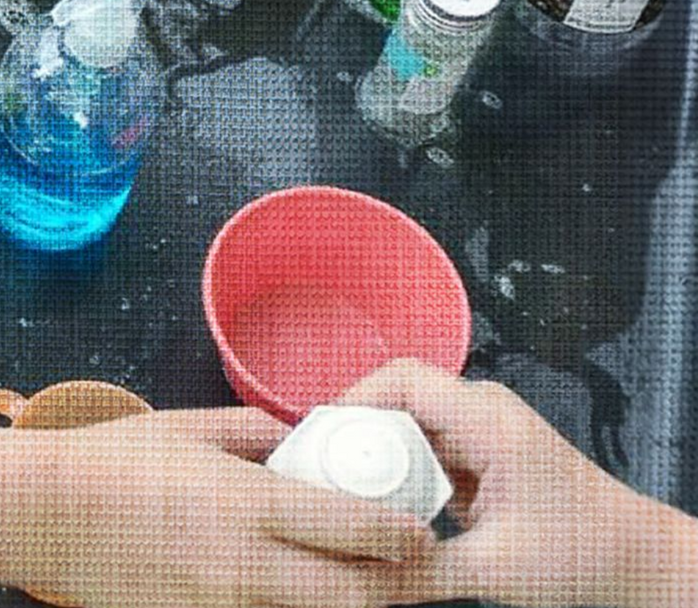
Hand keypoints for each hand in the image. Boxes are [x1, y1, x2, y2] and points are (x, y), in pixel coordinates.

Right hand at [0, 408, 431, 606]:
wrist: (38, 513)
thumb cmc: (107, 461)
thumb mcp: (186, 427)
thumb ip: (254, 432)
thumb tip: (296, 439)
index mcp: (249, 504)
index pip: (360, 530)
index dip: (405, 537)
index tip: (418, 531)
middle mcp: (246, 564)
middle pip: (356, 596)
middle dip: (391, 586)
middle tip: (399, 568)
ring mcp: (222, 604)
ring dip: (338, 601)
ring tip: (341, 579)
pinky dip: (282, 606)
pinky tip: (280, 587)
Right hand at [342, 359, 697, 606]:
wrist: (638, 562)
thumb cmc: (591, 553)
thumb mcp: (495, 570)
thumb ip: (419, 572)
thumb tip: (357, 577)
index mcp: (491, 423)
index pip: (401, 379)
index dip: (350, 402)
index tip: (320, 442)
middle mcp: (484, 415)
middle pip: (392, 401)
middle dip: (353, 439)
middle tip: (325, 479)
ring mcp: (480, 433)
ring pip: (402, 427)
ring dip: (373, 459)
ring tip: (348, 496)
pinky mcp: (476, 456)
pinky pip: (419, 450)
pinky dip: (395, 475)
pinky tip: (383, 508)